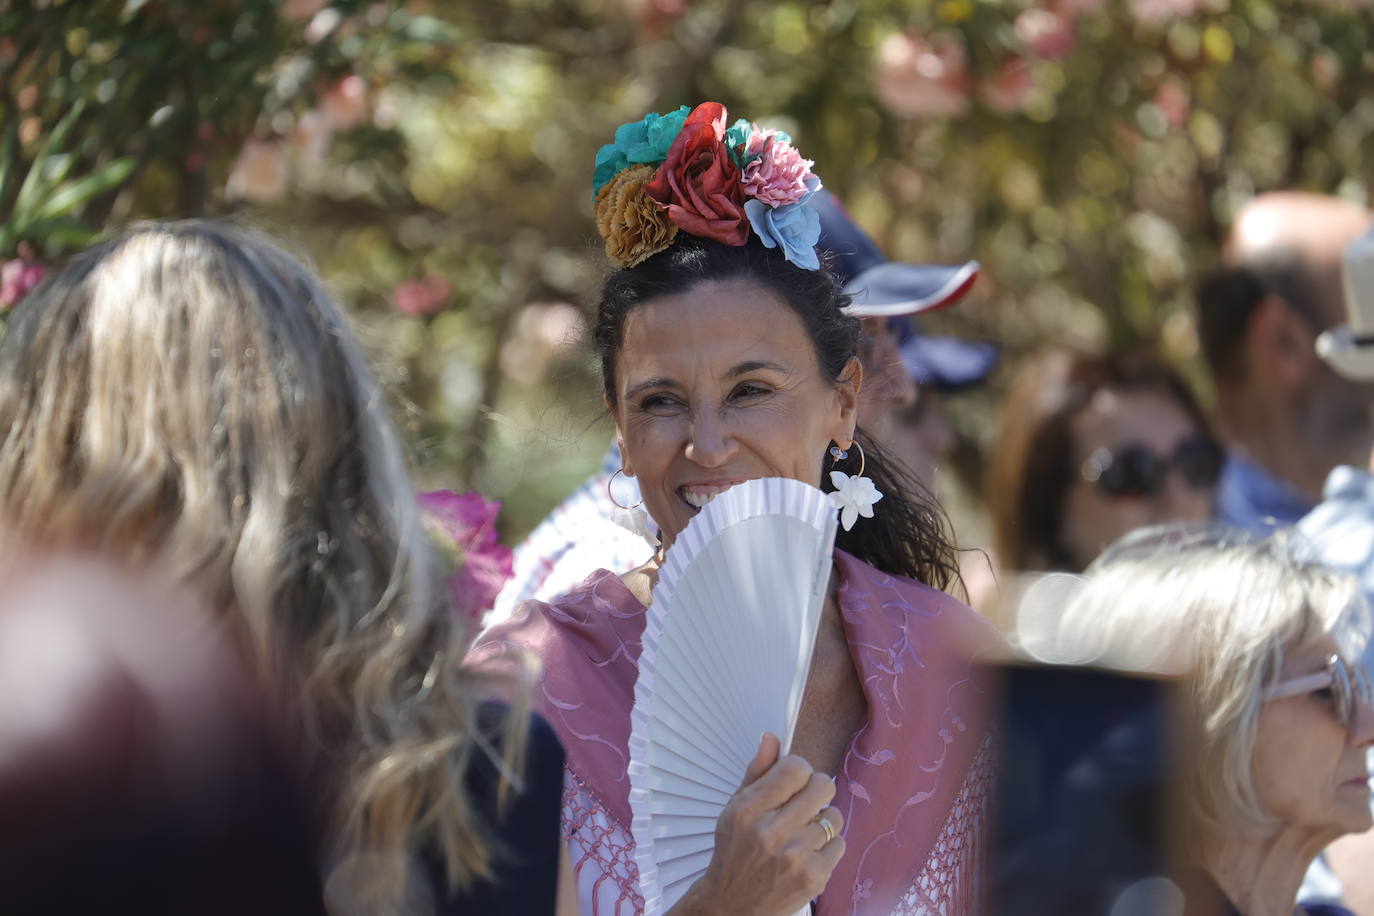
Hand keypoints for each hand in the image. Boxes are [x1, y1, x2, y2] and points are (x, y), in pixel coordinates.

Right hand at [667, 732, 844, 915]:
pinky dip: (827, 847)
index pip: (795, 767)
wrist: (732, 906)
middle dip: (816, 790)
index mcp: (748, 810)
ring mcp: (795, 857)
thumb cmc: (734, 853)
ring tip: (804, 831)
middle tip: (804, 802)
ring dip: (822, 821)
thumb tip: (771, 737)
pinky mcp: (814, 877)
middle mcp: (771, 832)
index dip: (799, 769)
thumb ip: (757, 772)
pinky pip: (839, 844)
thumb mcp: (735, 809)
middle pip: (822, 786)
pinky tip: (807, 853)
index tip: (794, 779)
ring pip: (834, 817)